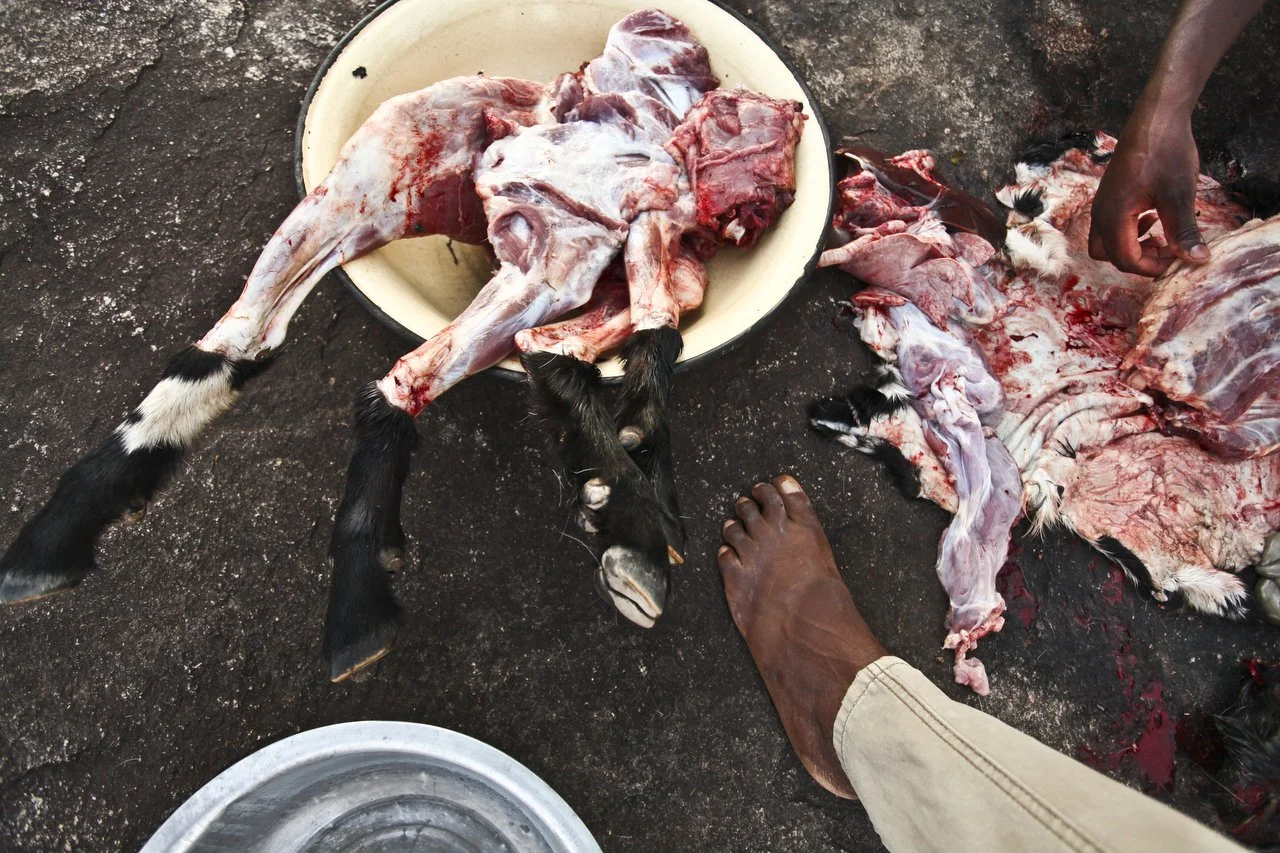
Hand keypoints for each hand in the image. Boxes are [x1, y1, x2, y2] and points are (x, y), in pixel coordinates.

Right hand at [1089, 111, 1209, 276]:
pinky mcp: (1110, 193)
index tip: (1177, 260)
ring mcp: (1103, 202)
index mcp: (1113, 217)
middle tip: (1166, 251)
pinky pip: (1111, 224)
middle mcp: (1101, 213)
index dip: (1151, 267)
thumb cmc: (1166, 153)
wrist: (1156, 117)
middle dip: (1137, 260)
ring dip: (1132, 246)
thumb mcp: (1179, 197)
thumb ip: (1183, 232)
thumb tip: (1196, 260)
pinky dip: (1129, 230)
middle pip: (1108, 255)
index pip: (1125, 260)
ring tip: (1160, 236)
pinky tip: (1152, 216)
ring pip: (1107, 240)